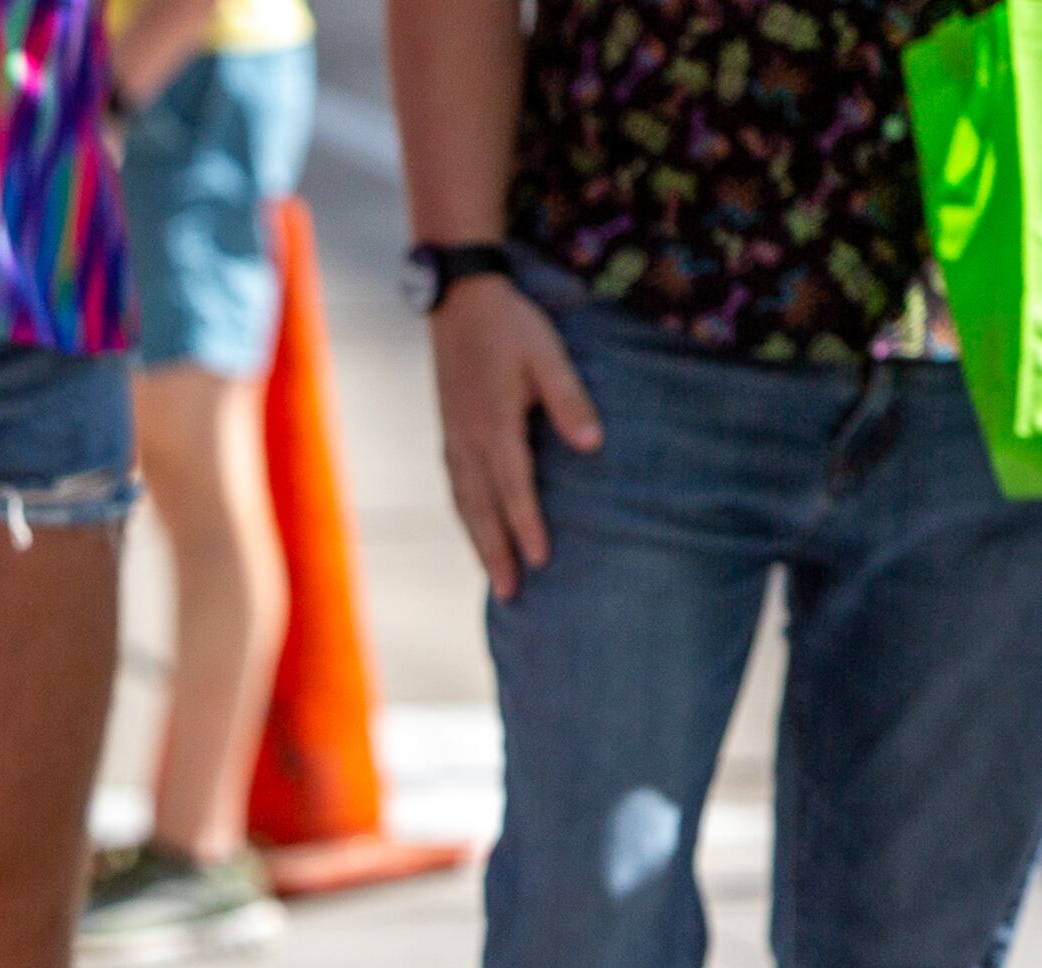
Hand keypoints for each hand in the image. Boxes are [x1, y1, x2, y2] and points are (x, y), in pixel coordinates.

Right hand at [428, 276, 602, 599]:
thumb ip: (569, 399)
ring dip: (478, 543)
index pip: (513, 488)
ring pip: (464, 504)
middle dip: (496, 554)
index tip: (541, 562)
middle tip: (510, 595)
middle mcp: (467, 441)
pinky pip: (457, 489)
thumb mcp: (548, 354)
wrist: (458, 299)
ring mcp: (453, 440)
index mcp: (494, 425)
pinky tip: (477, 529)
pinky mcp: (449, 434)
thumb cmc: (510, 325)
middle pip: (481, 510)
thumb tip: (592, 444)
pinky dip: (467, 517)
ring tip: (494, 575)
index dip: (527, 527)